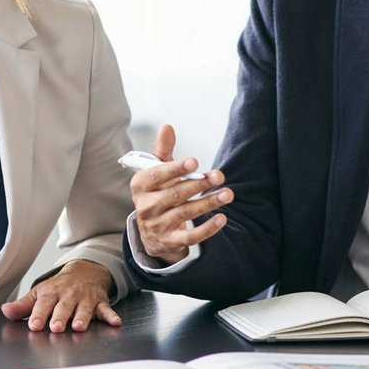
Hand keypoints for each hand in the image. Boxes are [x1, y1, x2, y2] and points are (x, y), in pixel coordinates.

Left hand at [0, 259, 120, 332]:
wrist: (84, 272)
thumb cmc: (58, 288)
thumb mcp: (39, 294)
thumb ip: (23, 306)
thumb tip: (5, 311)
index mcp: (51, 293)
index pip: (43, 304)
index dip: (38, 315)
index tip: (34, 326)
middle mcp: (68, 295)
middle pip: (63, 307)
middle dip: (59, 317)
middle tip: (56, 327)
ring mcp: (84, 299)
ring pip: (83, 309)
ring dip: (82, 317)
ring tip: (78, 327)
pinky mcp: (99, 302)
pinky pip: (106, 309)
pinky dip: (111, 315)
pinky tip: (115, 322)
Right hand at [130, 124, 232, 264]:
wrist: (151, 232)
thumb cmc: (157, 195)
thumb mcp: (157, 173)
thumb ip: (163, 151)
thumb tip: (167, 127)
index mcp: (140, 185)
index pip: (157, 175)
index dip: (176, 168)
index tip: (195, 162)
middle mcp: (145, 206)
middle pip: (175, 194)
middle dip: (198, 184)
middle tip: (219, 176)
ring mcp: (157, 225)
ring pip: (185, 213)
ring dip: (208, 202)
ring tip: (227, 194)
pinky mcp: (170, 241)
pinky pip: (190, 236)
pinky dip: (207, 228)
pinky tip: (221, 218)